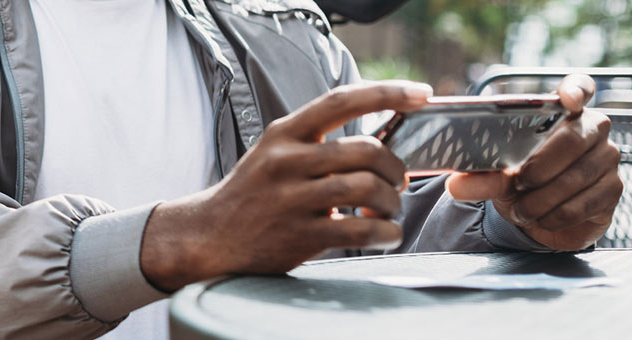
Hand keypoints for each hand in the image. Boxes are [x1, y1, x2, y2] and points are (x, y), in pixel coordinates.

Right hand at [139, 81, 427, 290]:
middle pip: (366, 150)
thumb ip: (318, 144)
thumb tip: (381, 147)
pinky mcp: (298, 236)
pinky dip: (386, 234)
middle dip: (394, 168)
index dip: (387, 93)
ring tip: (386, 212)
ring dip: (391, 203)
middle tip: (395, 183)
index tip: (422, 93)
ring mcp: (290, 199)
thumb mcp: (275, 154)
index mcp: (284, 134)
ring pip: (367, 189)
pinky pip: (360, 231)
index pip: (341, 100)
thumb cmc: (254, 194)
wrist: (208, 236)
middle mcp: (286, 161)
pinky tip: (386, 237)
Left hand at [448, 74, 620, 250]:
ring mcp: (608, 158)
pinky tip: (542, 218)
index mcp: (564, 112)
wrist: (542, 217)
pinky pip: (583, 204)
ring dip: (541, 200)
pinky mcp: (613, 190)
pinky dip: (554, 216)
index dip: (576, 90)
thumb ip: (480, 177)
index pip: (580, 88)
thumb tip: (456, 185)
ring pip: (576, 177)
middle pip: (572, 140)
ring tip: (522, 210)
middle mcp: (593, 129)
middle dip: (539, 168)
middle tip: (518, 184)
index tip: (567, 99)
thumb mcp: (497, 177)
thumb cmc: (522, 182)